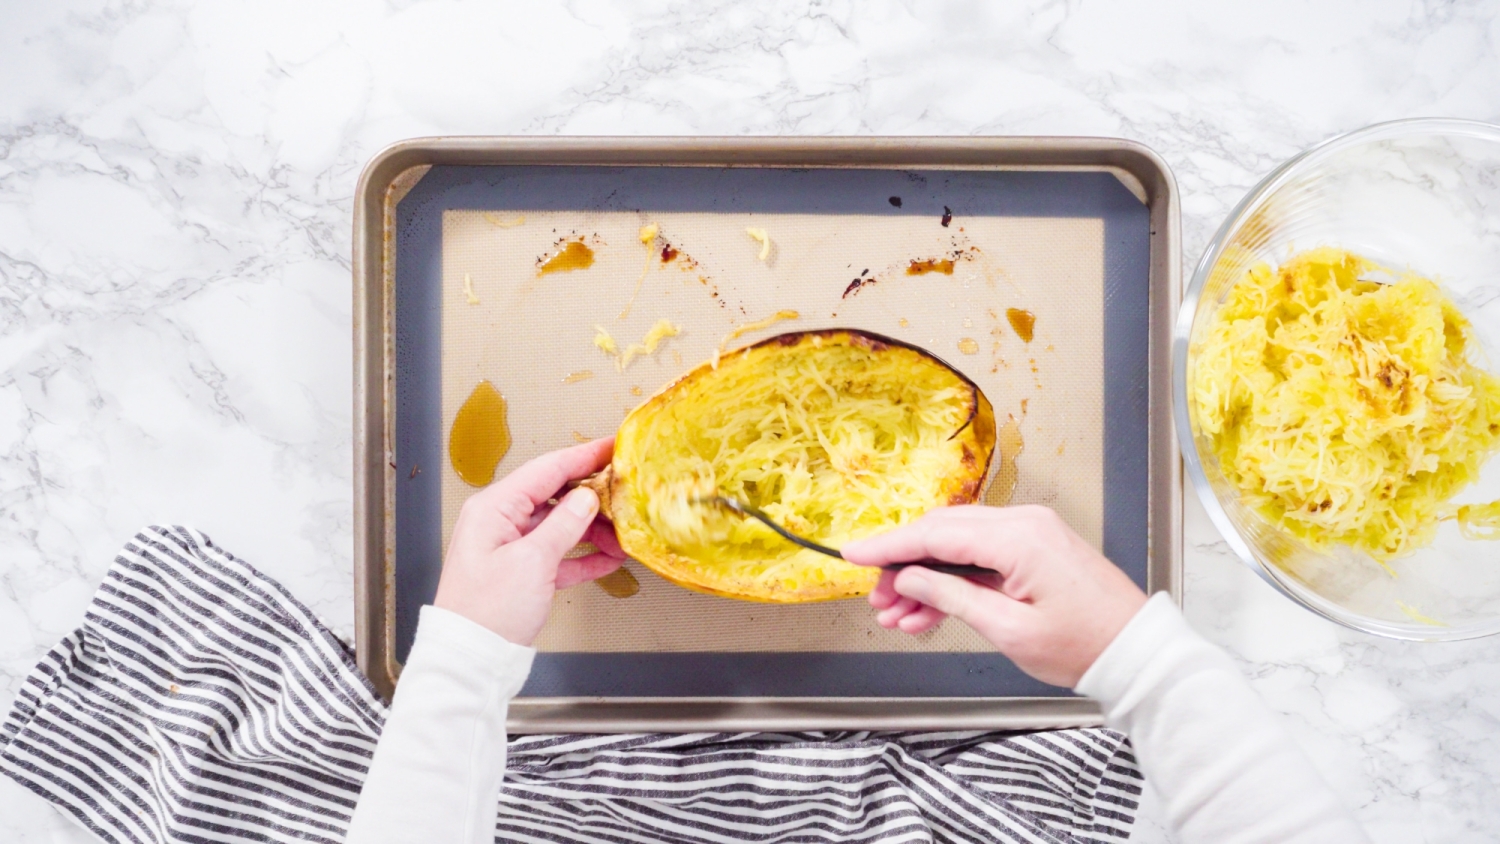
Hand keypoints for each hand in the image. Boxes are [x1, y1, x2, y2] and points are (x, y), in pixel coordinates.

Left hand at [434, 437, 626, 645]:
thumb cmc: (488, 611)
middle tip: (626, 493)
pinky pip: (557, 554)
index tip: (613, 446)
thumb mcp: (532, 562)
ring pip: (559, 526)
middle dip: (592, 496)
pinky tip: (609, 558)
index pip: (547, 469)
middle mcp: (500, 521)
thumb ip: (563, 525)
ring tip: (623, 536)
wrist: (470, 660)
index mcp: (494, 508)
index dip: (583, 455)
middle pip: (555, 495)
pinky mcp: (521, 573)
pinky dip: (582, 555)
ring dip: (593, 530)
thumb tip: (586, 497)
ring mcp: (510, 547)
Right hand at [841, 505, 1147, 687]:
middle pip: (943, 533)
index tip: (853, 553)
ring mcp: (1031, 532)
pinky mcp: (1036, 548)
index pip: (936, 534)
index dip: (889, 545)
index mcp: (1018, 538)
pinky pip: (981, 555)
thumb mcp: (1007, 629)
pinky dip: (953, 580)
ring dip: (925, 578)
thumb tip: (909, 579)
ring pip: (958, 545)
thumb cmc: (1084, 645)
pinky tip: (927, 612)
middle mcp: (1024, 523)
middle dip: (903, 565)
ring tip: (898, 615)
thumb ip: (951, 597)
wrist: (1135, 652)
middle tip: (876, 598)